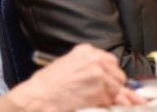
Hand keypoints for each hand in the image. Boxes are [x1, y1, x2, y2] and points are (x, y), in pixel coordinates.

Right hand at [6, 44, 145, 111]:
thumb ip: (90, 67)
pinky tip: (90, 104)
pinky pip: (110, 101)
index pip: (111, 61)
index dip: (108, 74)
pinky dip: (104, 105)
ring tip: (92, 99)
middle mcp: (96, 60)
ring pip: (117, 88)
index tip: (104, 81)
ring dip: (108, 96)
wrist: (37, 96)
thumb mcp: (69, 66)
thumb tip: (107, 75)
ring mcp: (99, 75)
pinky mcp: (100, 92)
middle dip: (112, 85)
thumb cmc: (47, 84)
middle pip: (118, 74)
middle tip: (99, 93)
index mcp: (87, 51)